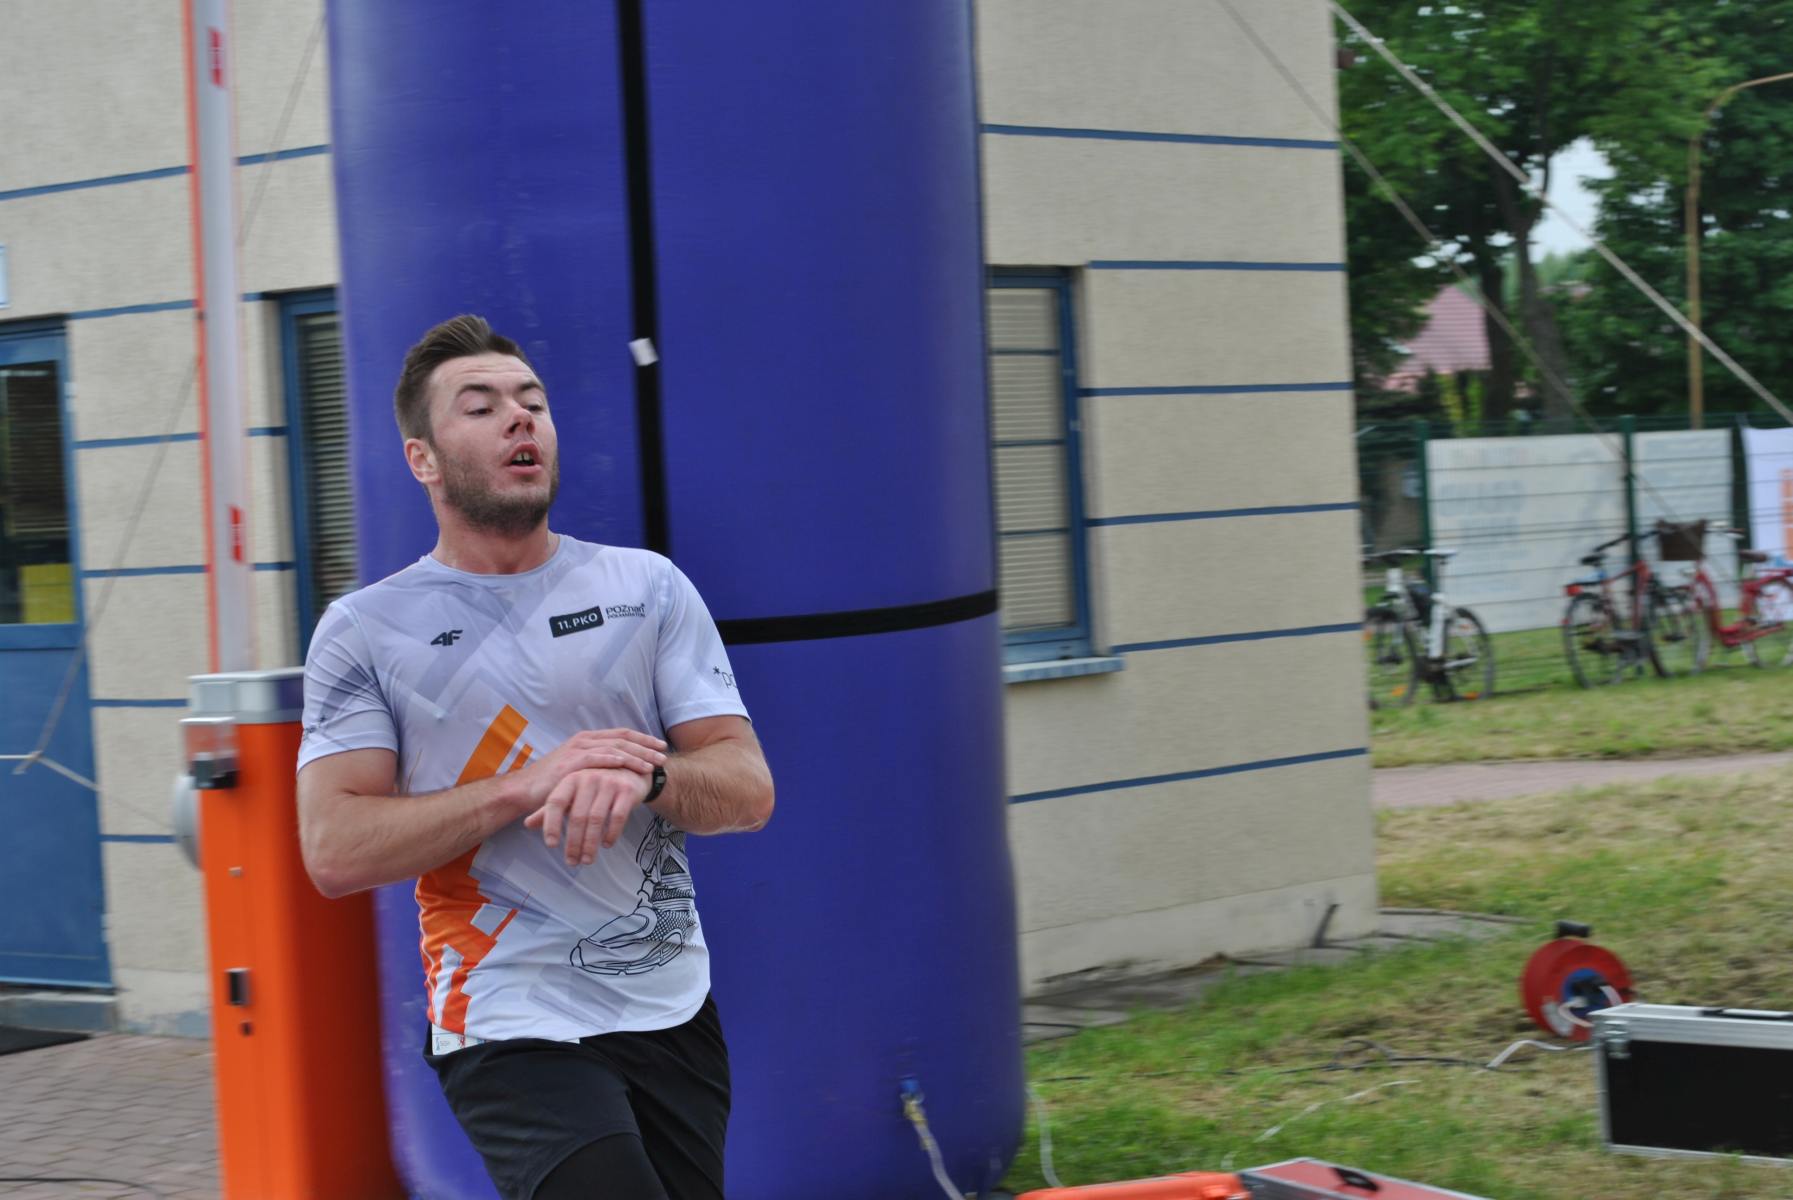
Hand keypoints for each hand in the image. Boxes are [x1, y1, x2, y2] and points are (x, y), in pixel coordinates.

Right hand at [514, 728, 665, 813]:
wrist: (525, 789)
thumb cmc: (554, 782)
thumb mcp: (580, 770)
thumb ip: (598, 765)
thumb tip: (622, 769)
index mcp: (588, 739)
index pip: (622, 734)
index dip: (643, 739)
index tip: (661, 746)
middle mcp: (585, 740)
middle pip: (622, 739)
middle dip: (646, 747)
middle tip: (664, 755)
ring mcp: (577, 749)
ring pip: (613, 748)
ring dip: (635, 755)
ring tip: (653, 764)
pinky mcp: (570, 762)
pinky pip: (596, 757)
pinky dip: (612, 759)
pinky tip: (627, 763)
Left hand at [525, 766, 652, 865]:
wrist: (631, 769)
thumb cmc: (596, 785)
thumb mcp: (573, 793)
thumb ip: (551, 809)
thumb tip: (527, 824)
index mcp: (571, 778)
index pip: (556, 802)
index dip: (551, 824)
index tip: (551, 845)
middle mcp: (589, 778)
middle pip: (577, 816)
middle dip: (573, 843)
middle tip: (572, 862)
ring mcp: (609, 783)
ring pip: (596, 819)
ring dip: (591, 844)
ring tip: (587, 860)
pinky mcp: (627, 791)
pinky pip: (618, 817)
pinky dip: (611, 834)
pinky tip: (607, 845)